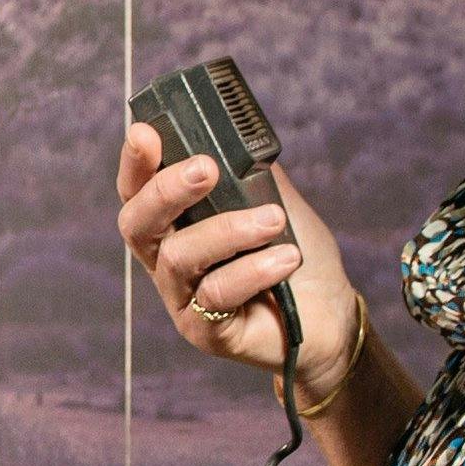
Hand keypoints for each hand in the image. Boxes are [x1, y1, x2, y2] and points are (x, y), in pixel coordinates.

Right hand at [118, 122, 367, 397]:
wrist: (329, 311)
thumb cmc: (293, 253)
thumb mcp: (272, 199)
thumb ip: (246, 172)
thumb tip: (233, 134)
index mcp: (175, 224)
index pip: (138, 191)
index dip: (135, 163)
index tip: (145, 134)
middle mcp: (167, 261)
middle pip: (137, 224)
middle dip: (166, 190)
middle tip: (206, 169)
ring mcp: (181, 299)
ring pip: (179, 257)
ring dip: (228, 230)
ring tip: (274, 220)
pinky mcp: (204, 331)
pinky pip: (215, 294)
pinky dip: (253, 270)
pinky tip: (286, 259)